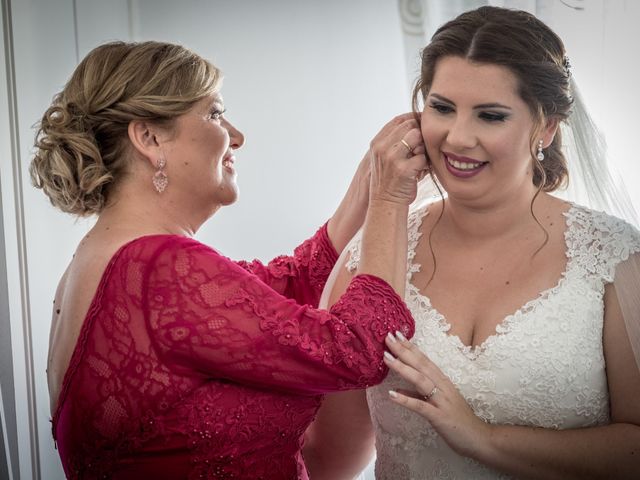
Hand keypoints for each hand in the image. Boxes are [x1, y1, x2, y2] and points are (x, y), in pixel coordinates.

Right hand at [368, 113, 427, 205]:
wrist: (384, 204)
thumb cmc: (388, 180)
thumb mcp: (383, 157)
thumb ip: (393, 141)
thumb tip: (414, 124)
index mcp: (377, 143)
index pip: (398, 120)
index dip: (413, 118)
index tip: (423, 124)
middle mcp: (382, 148)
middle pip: (409, 126)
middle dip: (420, 133)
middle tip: (422, 146)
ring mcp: (392, 158)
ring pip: (417, 137)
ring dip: (423, 147)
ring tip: (419, 159)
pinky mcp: (404, 170)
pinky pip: (423, 157)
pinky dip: (425, 164)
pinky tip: (420, 172)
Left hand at [383, 332, 492, 459]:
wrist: (479, 438)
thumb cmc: (458, 419)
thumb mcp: (438, 402)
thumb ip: (419, 394)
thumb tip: (397, 389)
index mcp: (442, 381)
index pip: (424, 360)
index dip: (410, 346)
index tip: (396, 333)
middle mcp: (442, 386)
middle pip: (420, 364)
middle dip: (403, 350)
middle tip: (388, 337)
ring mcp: (441, 400)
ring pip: (420, 380)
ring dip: (402, 368)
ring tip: (386, 358)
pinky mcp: (439, 416)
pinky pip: (420, 406)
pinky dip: (406, 399)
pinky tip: (391, 394)